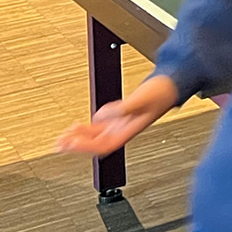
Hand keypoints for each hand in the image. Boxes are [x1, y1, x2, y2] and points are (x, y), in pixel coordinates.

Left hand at [57, 75, 180, 156]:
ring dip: (80, 137)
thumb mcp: (141, 99)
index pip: (103, 145)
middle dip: (77, 145)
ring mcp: (122, 122)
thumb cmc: (162, 92)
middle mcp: (124, 129)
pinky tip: (82, 124)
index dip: (85, 147)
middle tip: (59, 144)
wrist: (172, 84)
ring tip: (65, 138)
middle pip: (97, 144)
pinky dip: (89, 126)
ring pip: (97, 136)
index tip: (69, 144)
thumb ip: (121, 108)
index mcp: (129, 130)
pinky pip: (101, 126)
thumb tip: (99, 116)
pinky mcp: (122, 114)